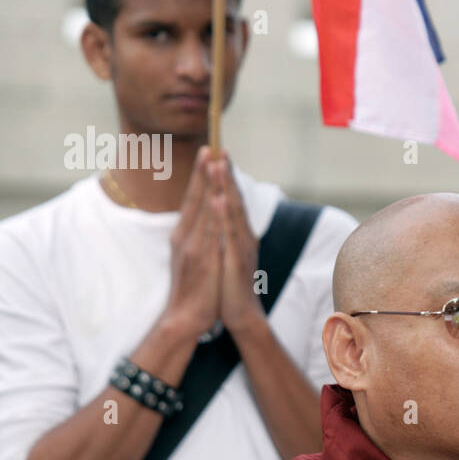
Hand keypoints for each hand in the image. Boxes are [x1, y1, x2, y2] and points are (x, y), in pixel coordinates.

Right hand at [163, 146, 221, 338]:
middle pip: (195, 198)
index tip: (207, 153)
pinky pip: (209, 231)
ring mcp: (192, 247)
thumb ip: (196, 238)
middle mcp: (185, 236)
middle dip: (203, 171)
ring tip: (214, 161)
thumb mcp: (191, 258)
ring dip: (208, 184)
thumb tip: (204, 222)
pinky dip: (213, 213)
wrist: (185, 318)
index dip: (200, 176)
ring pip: (202, 209)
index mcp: (184, 235)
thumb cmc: (192, 289)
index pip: (193, 199)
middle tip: (210, 146)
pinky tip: (218, 197)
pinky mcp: (201, 259)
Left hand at [209, 152, 263, 335]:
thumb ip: (224, 232)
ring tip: (220, 164)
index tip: (216, 150)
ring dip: (227, 186)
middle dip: (226, 172)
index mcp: (237, 232)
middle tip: (220, 146)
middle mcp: (242, 235)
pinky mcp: (237, 260)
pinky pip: (230, 234)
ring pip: (233, 211)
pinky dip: (226, 215)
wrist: (241, 314)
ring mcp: (241, 247)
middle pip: (234, 197)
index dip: (224, 175)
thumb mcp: (225, 252)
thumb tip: (217, 213)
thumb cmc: (230, 284)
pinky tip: (221, 200)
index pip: (229, 197)